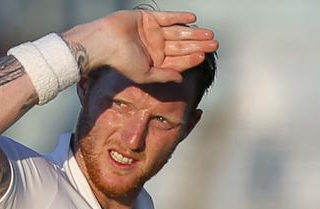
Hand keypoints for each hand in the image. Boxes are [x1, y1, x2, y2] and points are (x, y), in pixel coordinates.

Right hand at [63, 10, 217, 82]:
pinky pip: (167, 17)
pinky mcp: (148, 18)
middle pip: (181, 45)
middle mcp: (155, 47)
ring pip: (177, 32)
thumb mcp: (145, 74)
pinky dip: (179, 17)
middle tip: (214, 44)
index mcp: (154, 62)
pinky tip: (193, 19)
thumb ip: (164, 76)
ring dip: (193, 32)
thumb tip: (180, 80)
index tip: (204, 56)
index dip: (191, 58)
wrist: (104, 43)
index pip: (177, 60)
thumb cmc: (121, 62)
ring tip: (208, 34)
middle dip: (197, 45)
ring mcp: (152, 32)